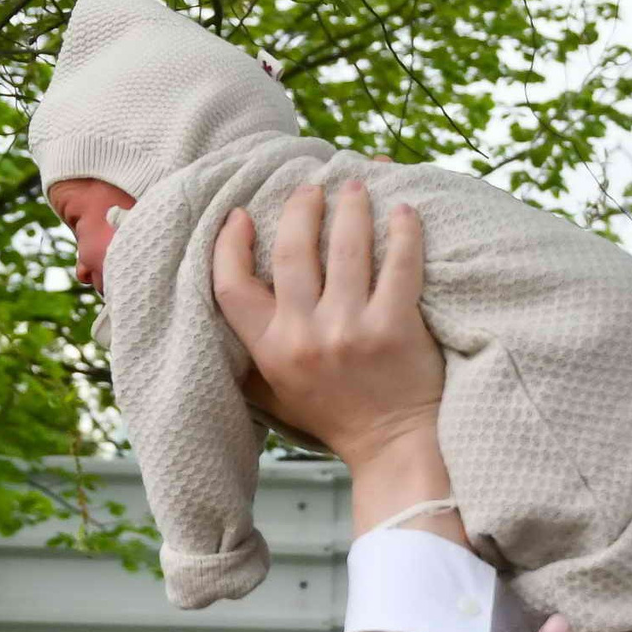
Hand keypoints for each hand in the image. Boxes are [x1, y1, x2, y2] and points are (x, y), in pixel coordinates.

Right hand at [211, 181, 443, 471]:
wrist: (394, 446)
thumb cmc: (336, 416)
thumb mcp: (275, 393)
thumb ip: (249, 354)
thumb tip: (227, 298)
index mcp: (270, 350)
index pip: (231, 286)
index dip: (230, 244)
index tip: (241, 214)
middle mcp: (305, 336)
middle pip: (292, 251)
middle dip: (301, 208)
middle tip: (312, 187)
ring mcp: (351, 330)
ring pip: (346, 247)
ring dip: (351, 207)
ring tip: (354, 186)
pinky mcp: (395, 328)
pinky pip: (399, 263)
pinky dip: (403, 231)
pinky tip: (404, 211)